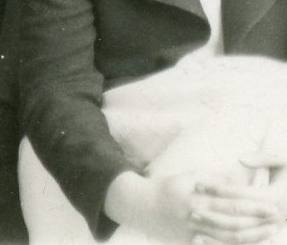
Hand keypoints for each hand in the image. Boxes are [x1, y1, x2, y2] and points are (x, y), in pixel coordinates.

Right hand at [108, 169, 284, 243]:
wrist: (143, 208)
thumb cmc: (167, 188)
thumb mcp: (187, 178)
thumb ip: (211, 180)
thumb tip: (235, 178)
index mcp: (197, 197)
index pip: (230, 201)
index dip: (252, 203)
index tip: (270, 201)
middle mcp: (198, 216)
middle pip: (234, 221)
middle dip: (257, 220)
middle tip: (275, 215)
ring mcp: (196, 233)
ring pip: (229, 238)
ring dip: (252, 235)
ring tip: (269, 231)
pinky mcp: (193, 243)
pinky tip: (250, 242)